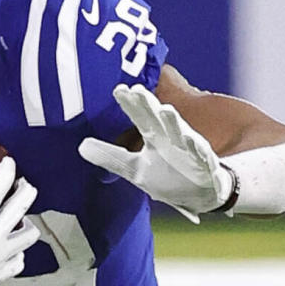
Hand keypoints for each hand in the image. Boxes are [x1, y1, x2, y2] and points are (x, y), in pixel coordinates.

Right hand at [0, 156, 38, 285]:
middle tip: (24, 186)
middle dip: (26, 192)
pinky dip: (19, 255)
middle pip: (21, 207)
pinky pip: (18, 263)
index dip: (5, 172)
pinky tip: (14, 251)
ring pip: (28, 236)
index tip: (9, 163)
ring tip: (22, 219)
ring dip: (28, 225)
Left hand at [79, 84, 233, 222]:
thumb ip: (110, 157)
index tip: (119, 90)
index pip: (139, 118)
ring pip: (180, 133)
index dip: (130, 105)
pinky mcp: (204, 165)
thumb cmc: (167, 178)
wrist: (198, 196)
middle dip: (149, 105)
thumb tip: (81, 146)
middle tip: (138, 89)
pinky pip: (200, 156)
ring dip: (173, 122)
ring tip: (165, 110)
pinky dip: (196, 148)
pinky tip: (191, 140)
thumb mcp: (134, 170)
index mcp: (154, 138)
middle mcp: (171, 140)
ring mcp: (188, 151)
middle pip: (157, 120)